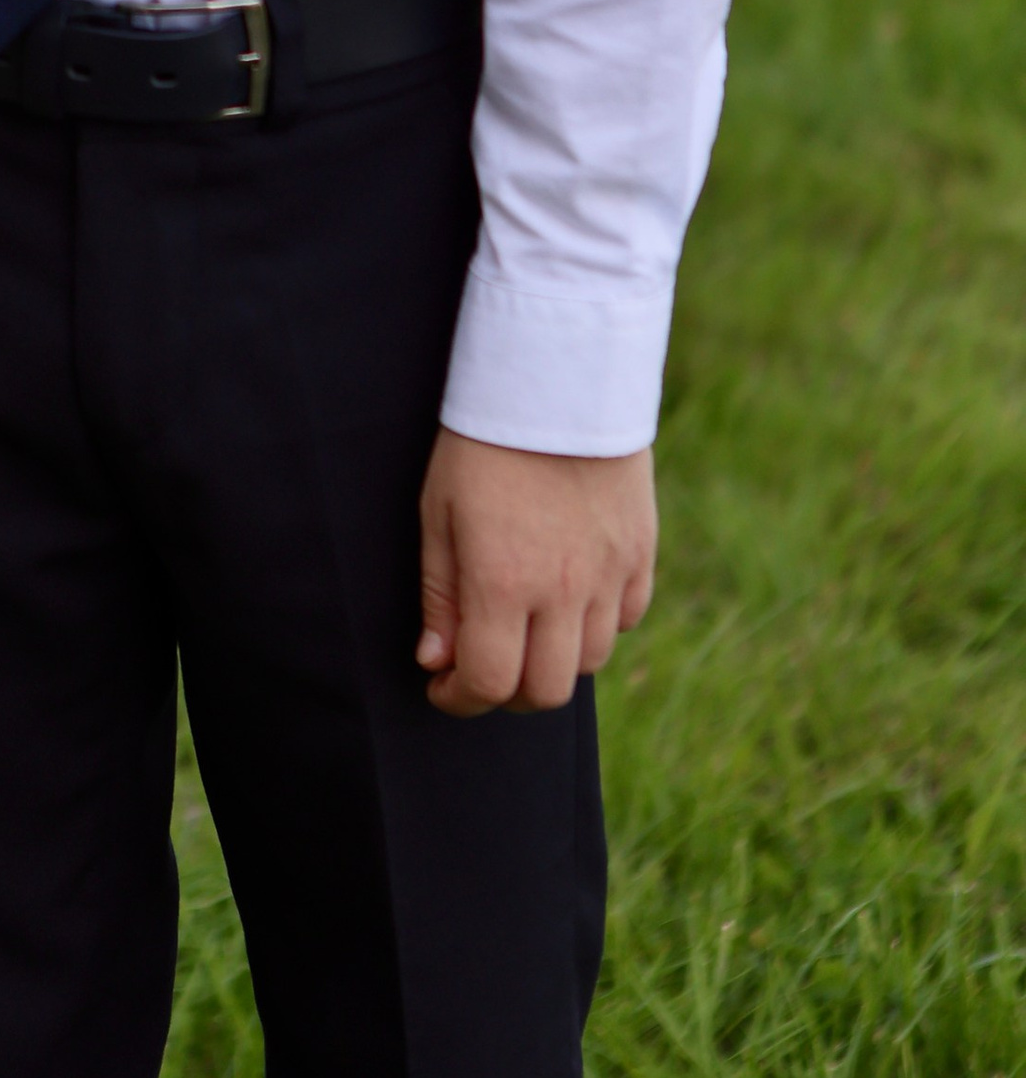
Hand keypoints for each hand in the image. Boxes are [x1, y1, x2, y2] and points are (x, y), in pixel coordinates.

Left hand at [416, 428, 655, 717]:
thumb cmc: (484, 441)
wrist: (557, 377)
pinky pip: (626, 618)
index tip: (443, 687)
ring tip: (524, 625)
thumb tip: (436, 663)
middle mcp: (564, 590)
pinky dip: (598, 623)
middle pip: (546, 692)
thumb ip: (440, 594)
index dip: (460, 699)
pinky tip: (570, 595)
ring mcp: (610, 574)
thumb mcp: (439, 511)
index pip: (489, 682)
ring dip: (552, 659)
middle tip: (483, 667)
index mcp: (504, 581)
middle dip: (507, 693)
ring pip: (589, 661)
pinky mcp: (641, 552)